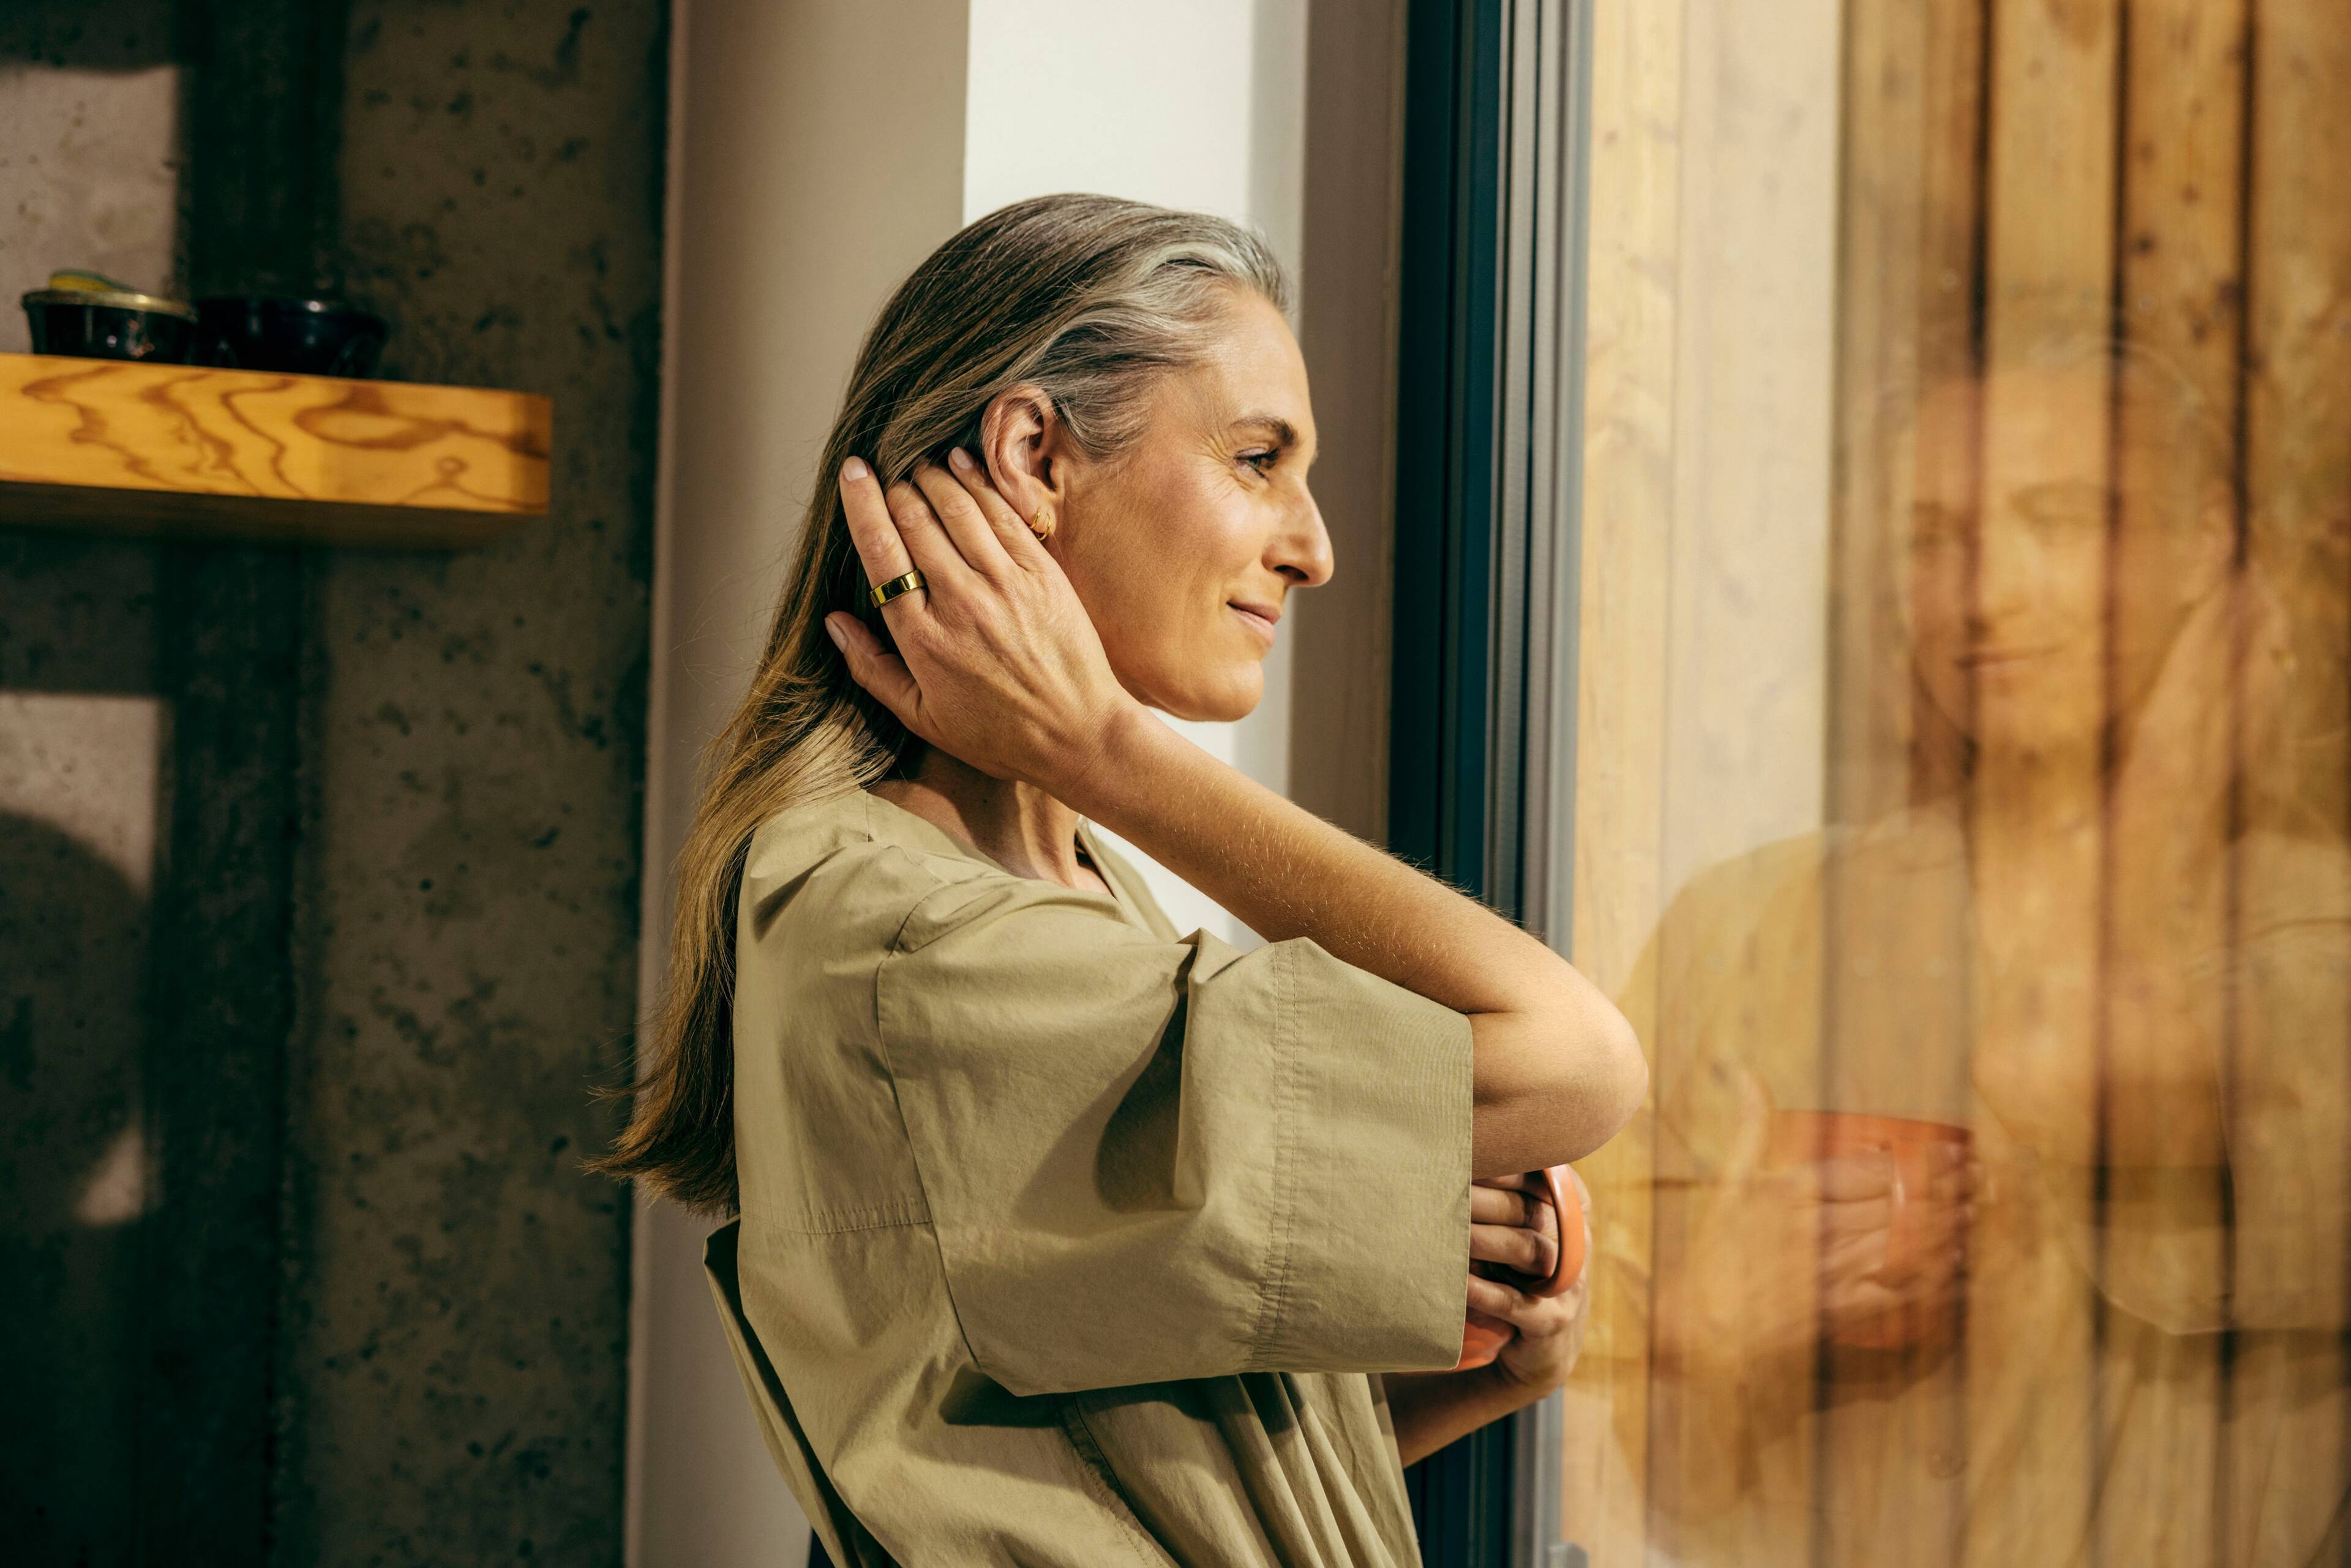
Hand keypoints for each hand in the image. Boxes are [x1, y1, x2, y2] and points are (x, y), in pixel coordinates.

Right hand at [826, 451, 1140, 794]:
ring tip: (919, 465)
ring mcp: (1005, 583)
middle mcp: (960, 602)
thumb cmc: (999, 733)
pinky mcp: (1042, 572)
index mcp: (923, 638)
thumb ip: (872, 669)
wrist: (1080, 736)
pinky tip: (961, 462)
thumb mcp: (922, 717)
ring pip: (956, 506)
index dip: (861, 504)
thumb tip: (836, 622)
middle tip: (887, 475)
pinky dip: (976, 481)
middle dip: (895, 488)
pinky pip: (1002, 512)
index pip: (880, 552)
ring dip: (932, 476)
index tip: (853, 473)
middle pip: (914, 519)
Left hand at [1469, 1169, 1592, 1391]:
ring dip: (1484, 1238)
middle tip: (1444, 1187)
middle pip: (1532, 1210)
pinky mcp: (1551, 1322)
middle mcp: (1576, 1242)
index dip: (1505, 1167)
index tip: (1465, 1153)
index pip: (1543, 1178)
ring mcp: (1568, 1284)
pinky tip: (1456, 1280)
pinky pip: (1515, 1302)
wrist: (1542, 1346)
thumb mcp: (1521, 1227)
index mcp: (1571, 1208)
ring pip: (1528, 1249)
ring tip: (1447, 1230)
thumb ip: (1503, 1192)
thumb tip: (1450, 1152)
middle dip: (1486, 1198)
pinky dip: (1483, 1290)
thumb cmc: (1519, 1270)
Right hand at [1657, 1147, 1972, 1368]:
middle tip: (1980, 1175)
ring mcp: (1830, 1272)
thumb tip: (1746, 1072)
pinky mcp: (1839, 1311)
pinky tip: (1956, 1266)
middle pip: (1894, 1203)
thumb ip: (1748, 1128)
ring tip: (1975, 1209)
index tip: (1950, 1151)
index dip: (1917, 1161)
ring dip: (1945, 1226)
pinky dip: (1931, 1280)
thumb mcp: (1727, 1183)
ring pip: (1901, 1242)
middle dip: (1944, 1188)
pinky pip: (1896, 1293)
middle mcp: (1815, 1230)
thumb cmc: (1715, 1251)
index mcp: (1789, 1193)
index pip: (1869, 1171)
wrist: (1703, 1325)